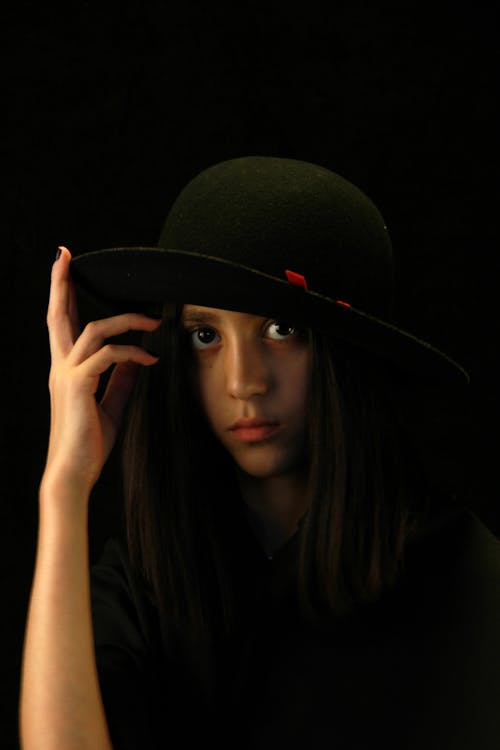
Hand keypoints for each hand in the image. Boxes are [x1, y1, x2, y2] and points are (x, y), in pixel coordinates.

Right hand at [42, 246, 160, 497]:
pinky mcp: (78, 385)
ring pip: (93, 328)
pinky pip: (109, 355)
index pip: (63, 324)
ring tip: (153, 320)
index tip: (66, 269)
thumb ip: (121, 379)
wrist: (74, 472)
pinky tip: (151, 357)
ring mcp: (67, 374)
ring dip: (126, 319)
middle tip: (65, 254)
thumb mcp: (111, 405)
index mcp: (67, 369)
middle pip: (57, 314)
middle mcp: (61, 366)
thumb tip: (139, 355)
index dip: (64, 296)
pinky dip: (133, 351)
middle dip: (61, 282)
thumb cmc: (89, 442)